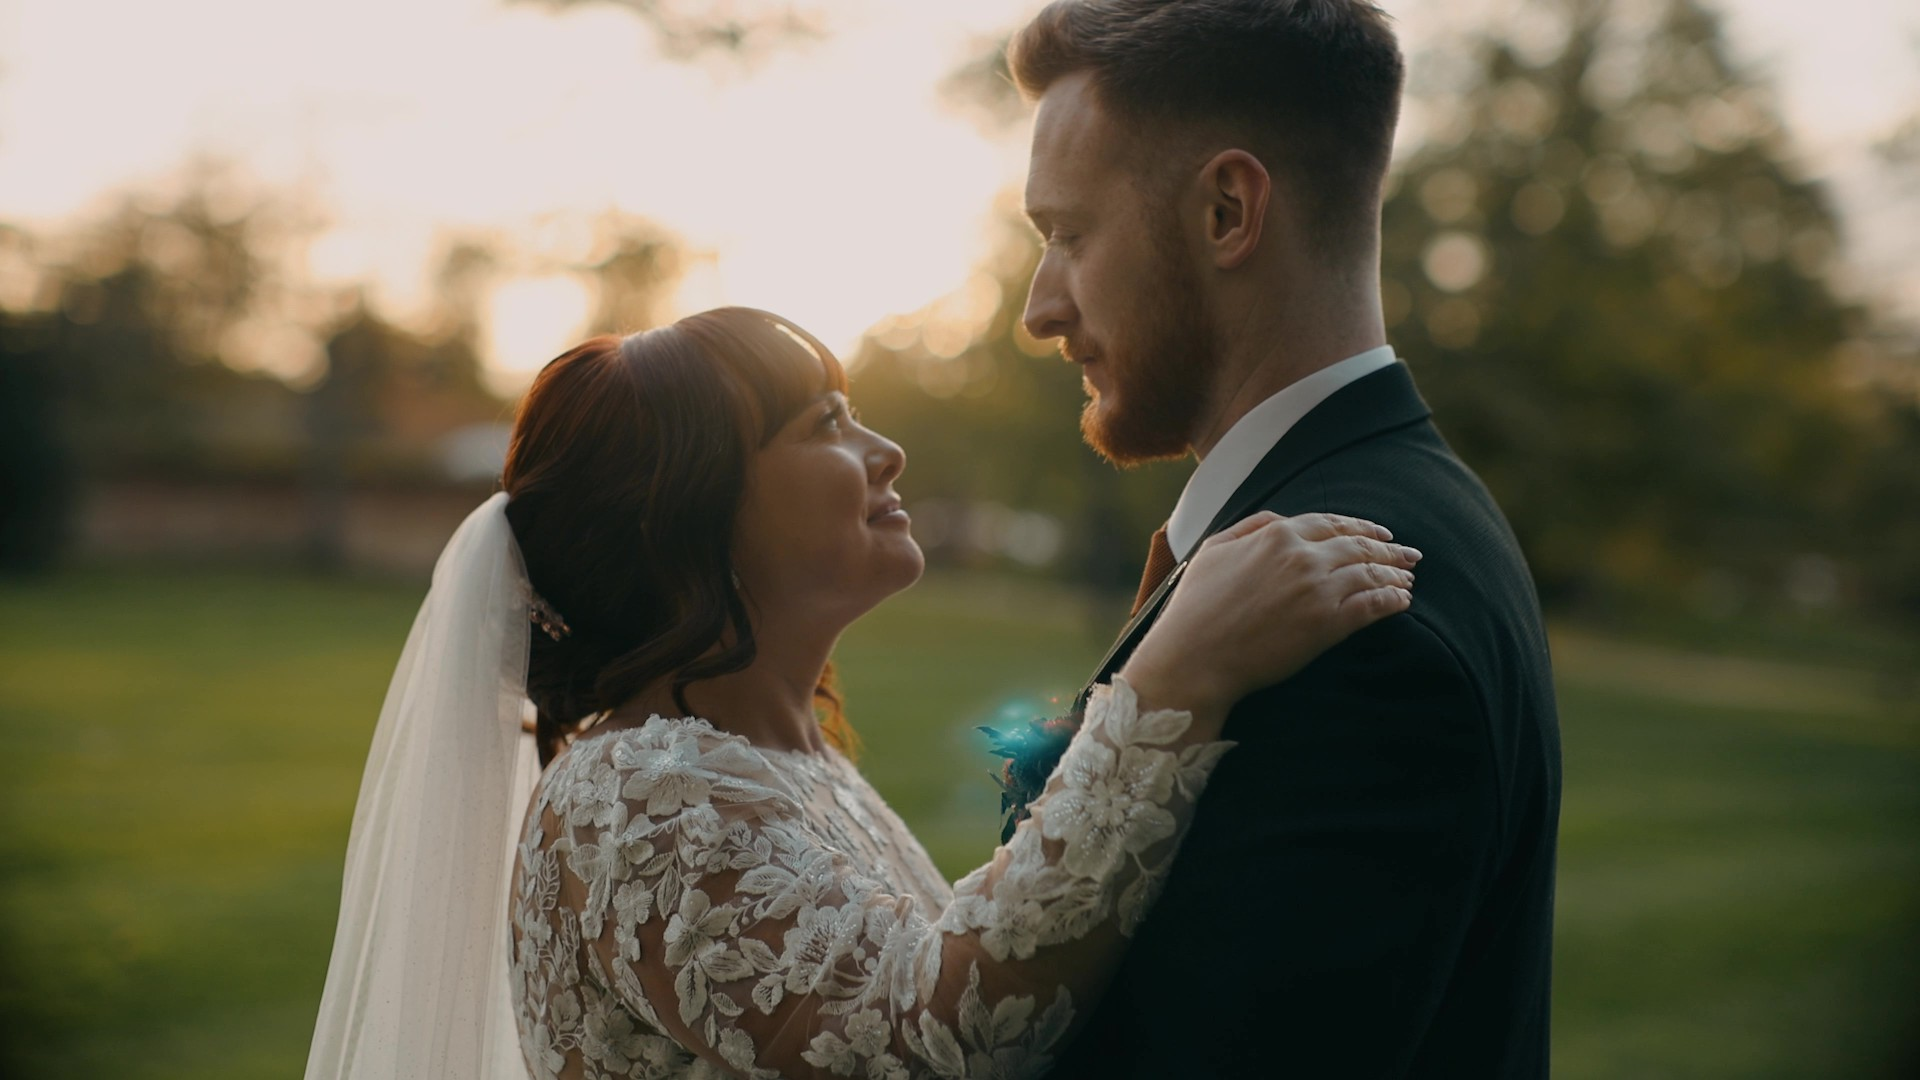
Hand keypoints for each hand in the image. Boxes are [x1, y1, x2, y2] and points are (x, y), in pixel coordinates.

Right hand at [1117, 512, 1419, 724]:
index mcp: (1276, 535)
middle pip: (1359, 546)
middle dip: (1389, 550)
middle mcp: (1302, 556)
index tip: (1381, 534)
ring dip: (1395, 575)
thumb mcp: (1214, 550)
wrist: (1194, 658)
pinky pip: (1372, 605)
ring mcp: (1318, 589)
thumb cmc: (1196, 607)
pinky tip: (1403, 601)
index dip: (1361, 527)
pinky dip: (1392, 600)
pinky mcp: (1328, 624)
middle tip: (1410, 555)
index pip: (1332, 524)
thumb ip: (1250, 527)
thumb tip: (1282, 520)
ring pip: (1370, 574)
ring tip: (1410, 578)